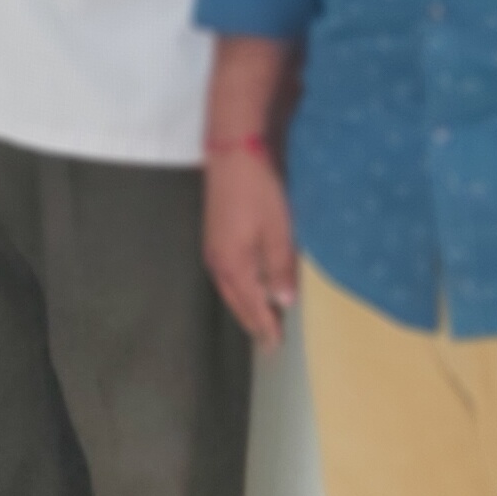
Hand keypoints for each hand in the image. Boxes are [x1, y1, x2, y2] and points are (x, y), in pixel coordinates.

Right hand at [203, 148, 297, 348]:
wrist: (234, 151)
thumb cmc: (259, 191)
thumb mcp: (277, 231)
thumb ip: (279, 268)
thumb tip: (284, 302)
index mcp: (233, 265)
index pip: (251, 304)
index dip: (265, 324)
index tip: (276, 344)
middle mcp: (217, 261)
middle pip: (235, 300)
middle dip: (251, 320)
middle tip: (266, 340)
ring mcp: (212, 246)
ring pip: (228, 287)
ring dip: (242, 304)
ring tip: (257, 317)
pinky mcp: (214, 233)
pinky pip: (225, 273)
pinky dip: (236, 286)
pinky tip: (245, 284)